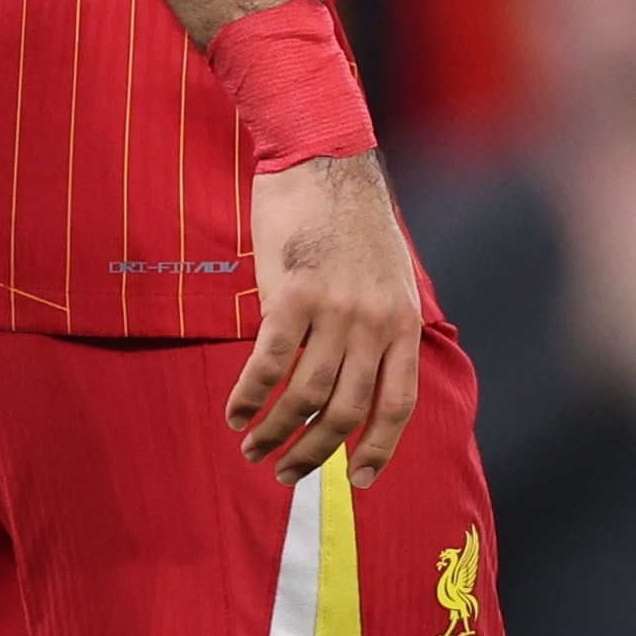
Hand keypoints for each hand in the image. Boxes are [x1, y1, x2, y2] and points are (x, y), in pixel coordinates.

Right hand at [229, 153, 423, 486]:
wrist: (323, 154)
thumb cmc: (350, 215)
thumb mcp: (388, 273)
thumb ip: (381, 323)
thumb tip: (364, 376)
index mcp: (401, 320)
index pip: (398, 404)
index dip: (378, 450)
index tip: (355, 481)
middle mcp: (372, 322)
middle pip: (345, 412)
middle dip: (312, 453)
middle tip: (283, 473)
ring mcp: (334, 309)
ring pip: (303, 397)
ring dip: (273, 433)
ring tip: (250, 447)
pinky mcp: (291, 294)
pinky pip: (268, 365)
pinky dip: (248, 397)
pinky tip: (234, 412)